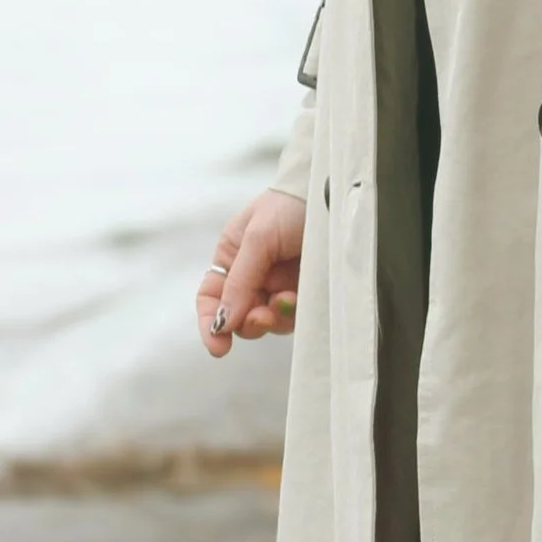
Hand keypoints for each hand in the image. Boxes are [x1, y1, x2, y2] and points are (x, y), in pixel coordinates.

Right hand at [198, 187, 305, 355]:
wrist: (331, 194)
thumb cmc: (288, 207)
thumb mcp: (258, 238)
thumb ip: (239, 281)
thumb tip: (222, 322)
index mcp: (231, 257)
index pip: (211, 297)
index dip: (210, 323)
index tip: (218, 346)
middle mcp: (251, 275)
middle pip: (238, 316)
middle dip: (248, 322)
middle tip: (261, 316)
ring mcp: (278, 284)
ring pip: (267, 321)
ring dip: (273, 318)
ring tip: (286, 299)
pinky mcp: (303, 291)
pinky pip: (292, 316)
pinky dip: (292, 312)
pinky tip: (298, 296)